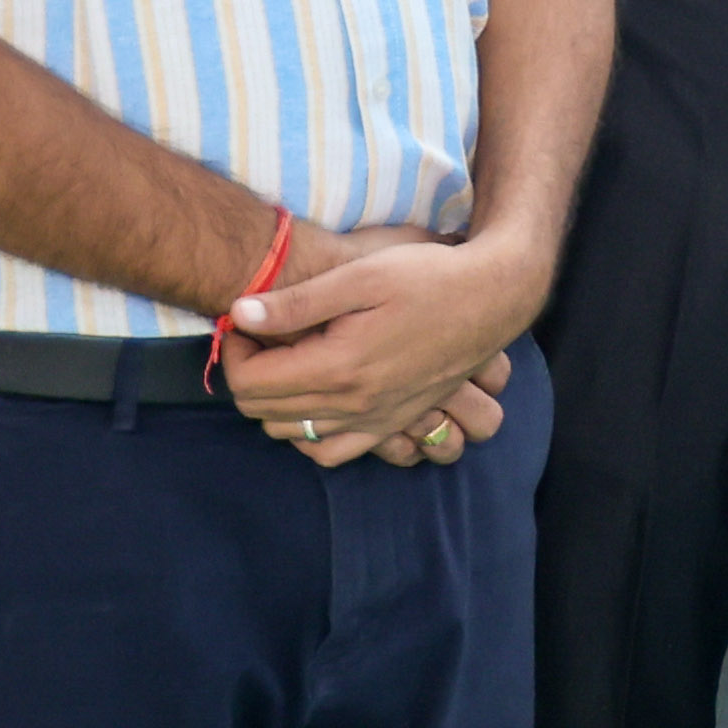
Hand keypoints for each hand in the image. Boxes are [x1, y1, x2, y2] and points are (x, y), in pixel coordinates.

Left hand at [222, 221, 550, 465]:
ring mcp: (375, 419)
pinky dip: (308, 434)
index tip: (243, 320)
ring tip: (283, 361)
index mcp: (339, 366)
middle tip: (260, 334)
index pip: (249, 380)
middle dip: (246, 371)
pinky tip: (312, 401)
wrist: (494, 297)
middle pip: (261, 410)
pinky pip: (331, 452)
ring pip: (290, 433)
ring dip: (273, 401)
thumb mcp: (362, 275)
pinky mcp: (393, 422)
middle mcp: (353, 403)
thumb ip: (297, 302)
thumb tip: (239, 314)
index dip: (233, 349)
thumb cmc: (430, 277)